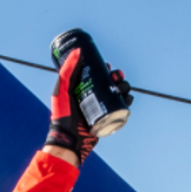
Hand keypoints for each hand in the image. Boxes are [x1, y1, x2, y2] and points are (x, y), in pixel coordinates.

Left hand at [46, 28, 132, 163]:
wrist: (69, 140)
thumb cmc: (62, 116)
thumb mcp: (62, 90)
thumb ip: (67, 71)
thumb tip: (78, 50)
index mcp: (80, 90)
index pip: (95, 75)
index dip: (103, 68)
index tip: (106, 65)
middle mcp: (91, 99)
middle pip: (108, 83)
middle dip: (116, 77)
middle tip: (116, 77)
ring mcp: (100, 109)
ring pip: (117, 94)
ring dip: (124, 87)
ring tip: (123, 87)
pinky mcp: (107, 119)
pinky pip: (121, 108)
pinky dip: (127, 102)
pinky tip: (128, 98)